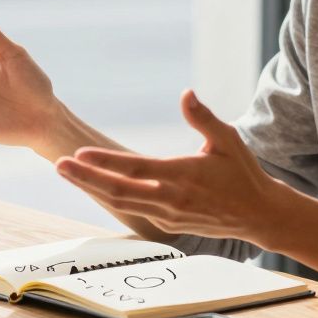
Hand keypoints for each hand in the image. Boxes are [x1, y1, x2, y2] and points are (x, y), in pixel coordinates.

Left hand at [55, 90, 291, 241]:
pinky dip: (110, 196)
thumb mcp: (227, 139)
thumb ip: (203, 118)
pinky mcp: (168, 224)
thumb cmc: (242, 172)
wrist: (258, 214)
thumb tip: (186, 93)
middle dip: (85, 178)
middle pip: (118, 190)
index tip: (80, 153)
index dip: (104, 162)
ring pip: (121, 203)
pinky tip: (93, 184)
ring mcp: (167, 215)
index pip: (134, 168)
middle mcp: (170, 198)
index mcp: (182, 175)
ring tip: (67, 172)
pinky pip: (133, 209)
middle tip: (59, 165)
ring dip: (91, 188)